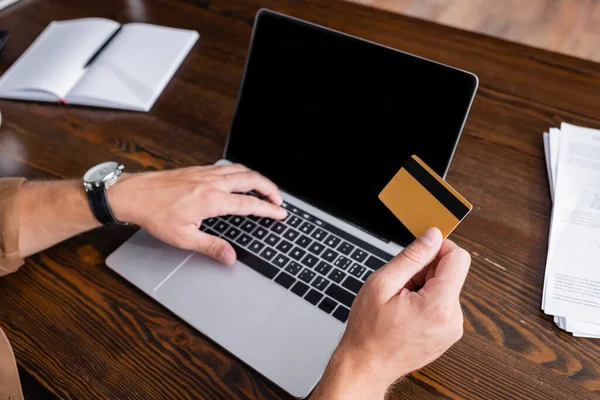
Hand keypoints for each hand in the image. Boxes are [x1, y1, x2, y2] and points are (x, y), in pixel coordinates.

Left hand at [108, 164, 286, 264]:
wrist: (134, 194)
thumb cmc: (155, 214)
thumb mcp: (184, 237)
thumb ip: (211, 246)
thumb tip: (230, 257)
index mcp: (212, 200)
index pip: (250, 204)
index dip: (270, 209)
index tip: (281, 213)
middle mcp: (212, 183)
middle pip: (252, 179)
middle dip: (270, 189)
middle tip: (279, 200)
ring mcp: (206, 173)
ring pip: (241, 169)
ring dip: (257, 178)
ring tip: (265, 189)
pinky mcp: (198, 170)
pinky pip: (228, 167)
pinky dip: (242, 172)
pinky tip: (240, 179)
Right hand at [311, 228, 470, 399]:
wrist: (366, 366)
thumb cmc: (368, 330)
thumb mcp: (382, 284)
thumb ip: (412, 257)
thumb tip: (433, 235)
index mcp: (439, 305)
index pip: (458, 258)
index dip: (439, 247)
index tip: (419, 251)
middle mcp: (453, 319)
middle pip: (450, 273)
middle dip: (425, 270)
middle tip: (399, 285)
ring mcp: (452, 329)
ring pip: (445, 287)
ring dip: (424, 286)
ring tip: (399, 301)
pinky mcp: (448, 334)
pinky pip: (443, 304)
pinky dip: (426, 301)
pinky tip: (405, 311)